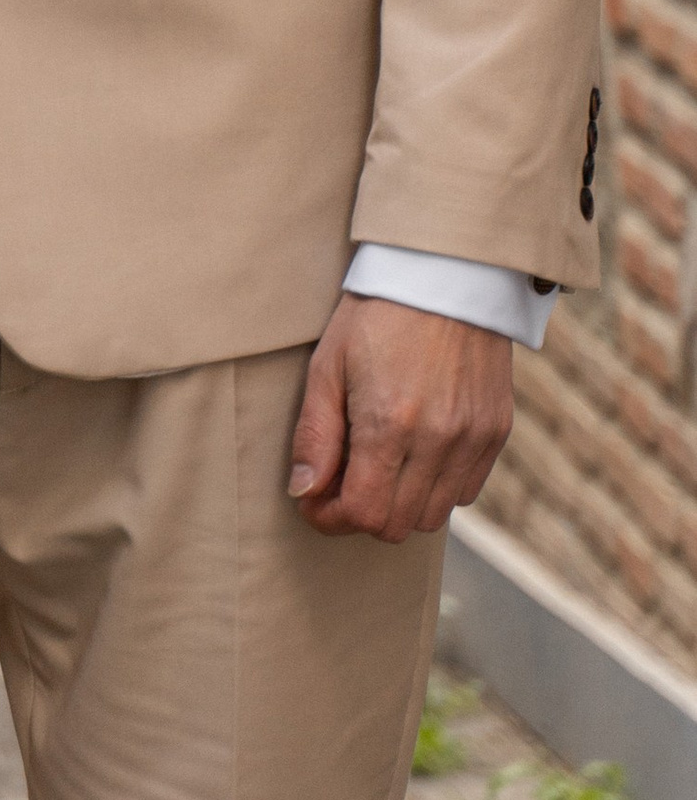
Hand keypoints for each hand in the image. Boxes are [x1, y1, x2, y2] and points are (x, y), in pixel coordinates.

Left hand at [287, 293, 514, 541]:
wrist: (446, 274)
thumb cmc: (376, 314)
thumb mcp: (329, 365)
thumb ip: (315, 435)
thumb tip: (303, 492)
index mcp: (390, 424)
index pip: (363, 514)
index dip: (331, 518)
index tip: (314, 502)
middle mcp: (438, 440)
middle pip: (398, 525)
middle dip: (361, 514)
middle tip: (340, 485)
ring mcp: (473, 439)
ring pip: (434, 516)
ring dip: (400, 504)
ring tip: (377, 467)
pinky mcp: (496, 431)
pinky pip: (466, 491)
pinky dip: (436, 487)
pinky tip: (415, 454)